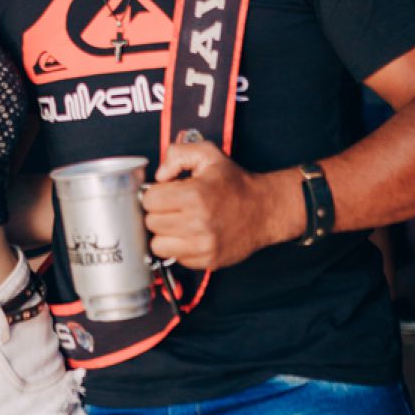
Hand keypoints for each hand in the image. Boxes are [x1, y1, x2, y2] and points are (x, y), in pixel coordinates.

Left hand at [141, 134, 302, 269]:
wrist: (265, 209)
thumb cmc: (235, 183)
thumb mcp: (208, 154)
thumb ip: (177, 154)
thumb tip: (159, 176)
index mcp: (194, 195)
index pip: (149, 200)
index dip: (156, 194)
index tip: (167, 193)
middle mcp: (197, 223)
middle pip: (151, 223)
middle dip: (159, 212)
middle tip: (175, 207)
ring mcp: (203, 245)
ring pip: (158, 245)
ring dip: (165, 233)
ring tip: (180, 222)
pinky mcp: (208, 260)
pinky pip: (176, 257)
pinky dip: (180, 247)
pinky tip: (193, 235)